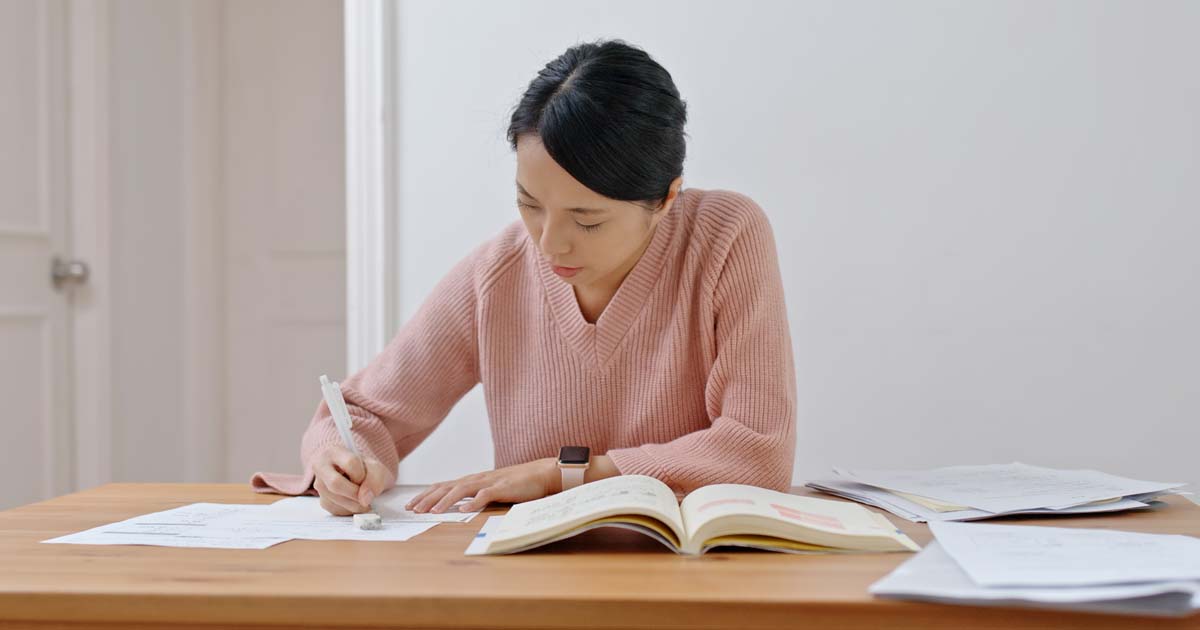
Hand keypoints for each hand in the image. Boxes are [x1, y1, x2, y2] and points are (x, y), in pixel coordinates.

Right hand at [312, 444, 393, 515]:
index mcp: (334, 452)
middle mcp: (321, 466)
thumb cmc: (367, 470)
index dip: (362, 474)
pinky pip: (335, 509)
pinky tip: (355, 502)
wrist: (362, 478)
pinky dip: (350, 510)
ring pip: (335, 499)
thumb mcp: (377, 469)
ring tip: (363, 498)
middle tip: (366, 496)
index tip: (366, 478)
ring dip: (355, 504)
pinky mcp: (322, 500)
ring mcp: (319, 484)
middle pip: (336, 484)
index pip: (350, 463)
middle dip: (356, 494)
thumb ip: (375, 480)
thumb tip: (364, 499)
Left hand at [406, 458, 559, 512]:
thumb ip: (475, 495)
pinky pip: (486, 495)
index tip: (411, 504)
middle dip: (428, 498)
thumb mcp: (491, 489)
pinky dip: (474, 502)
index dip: (426, 494)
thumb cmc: (517, 483)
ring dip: (445, 501)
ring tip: (432, 512)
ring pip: (462, 490)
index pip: (443, 486)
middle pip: (447, 487)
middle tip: (412, 509)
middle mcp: (477, 479)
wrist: (541, 474)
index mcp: (473, 480)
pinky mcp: (503, 488)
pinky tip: (464, 510)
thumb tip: (458, 506)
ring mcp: (489, 482)